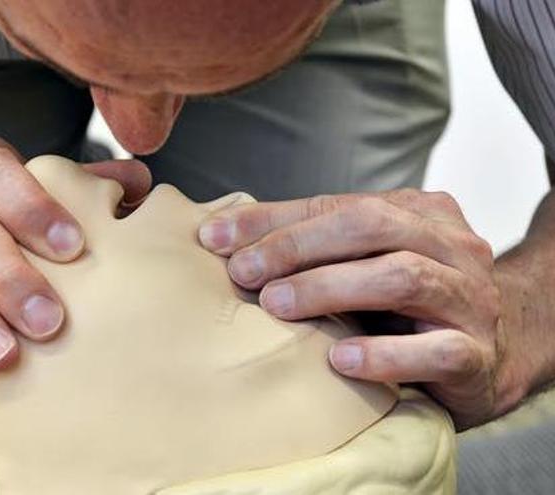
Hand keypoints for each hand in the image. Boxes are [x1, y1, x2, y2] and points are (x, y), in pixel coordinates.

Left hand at [198, 189, 523, 428]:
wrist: (494, 357)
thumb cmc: (408, 308)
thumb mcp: (365, 265)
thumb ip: (314, 247)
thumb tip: (225, 237)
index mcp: (420, 213)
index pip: (338, 205)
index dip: (273, 219)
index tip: (214, 237)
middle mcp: (451, 246)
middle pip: (371, 227)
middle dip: (297, 246)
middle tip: (242, 272)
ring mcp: (471, 299)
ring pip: (402, 277)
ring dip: (330, 288)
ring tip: (276, 305)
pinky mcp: (478, 356)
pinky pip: (436, 351)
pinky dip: (385, 355)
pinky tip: (340, 361)